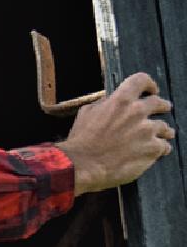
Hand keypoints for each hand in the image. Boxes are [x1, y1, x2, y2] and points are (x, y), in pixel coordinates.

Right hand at [58, 72, 174, 194]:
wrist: (82, 165)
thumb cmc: (81, 141)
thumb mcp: (86, 113)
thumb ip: (104, 104)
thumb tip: (110, 101)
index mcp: (121, 100)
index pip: (141, 81)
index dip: (149, 84)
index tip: (152, 90)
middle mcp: (137, 112)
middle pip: (159, 103)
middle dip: (162, 106)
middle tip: (163, 110)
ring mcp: (147, 131)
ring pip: (165, 127)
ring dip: (163, 131)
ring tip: (163, 135)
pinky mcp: (153, 149)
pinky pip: (165, 146)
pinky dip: (162, 149)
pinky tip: (158, 152)